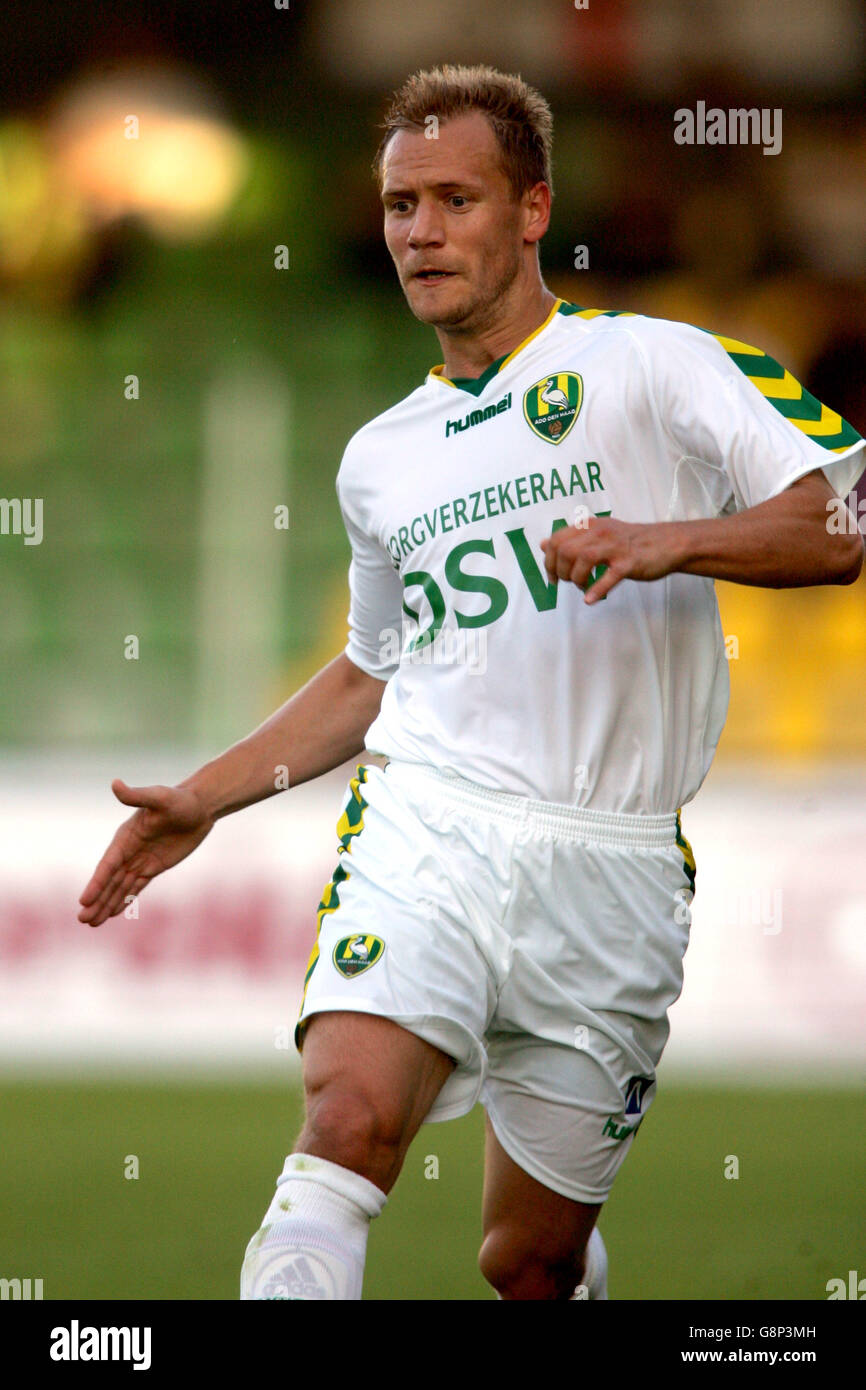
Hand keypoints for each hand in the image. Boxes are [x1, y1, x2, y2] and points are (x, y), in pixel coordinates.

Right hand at [77, 780, 214, 927]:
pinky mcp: (154, 867)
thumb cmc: (179, 799)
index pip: (108, 864)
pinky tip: (112, 913)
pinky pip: (136, 887)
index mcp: (126, 837)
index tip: (84, 901)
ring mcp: (140, 860)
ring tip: (90, 923)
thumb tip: (115, 783)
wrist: (200, 806)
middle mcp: (129, 850)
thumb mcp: (159, 797)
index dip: (97, 883)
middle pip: (109, 880)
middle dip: (96, 900)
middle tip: (82, 920)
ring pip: (120, 887)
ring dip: (105, 904)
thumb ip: (137, 795)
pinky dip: (124, 899)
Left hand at [540, 516, 682, 603]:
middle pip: (565, 550)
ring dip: (576, 578)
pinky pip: (607, 577)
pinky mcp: (629, 563)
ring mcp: (615, 547)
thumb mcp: (598, 534)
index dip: (549, 561)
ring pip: (582, 560)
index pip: (557, 540)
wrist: (667, 542)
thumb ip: (571, 539)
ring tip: (581, 586)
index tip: (553, 576)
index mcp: (590, 525)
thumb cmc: (630, 541)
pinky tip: (590, 598)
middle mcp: (600, 532)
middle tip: (568, 582)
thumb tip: (543, 544)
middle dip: (560, 571)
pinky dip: (596, 590)